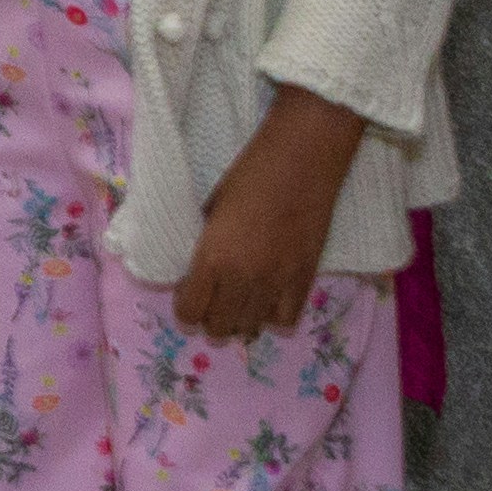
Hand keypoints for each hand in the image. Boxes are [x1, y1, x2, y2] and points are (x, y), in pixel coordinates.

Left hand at [175, 88, 370, 342]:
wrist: (300, 162)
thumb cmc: (247, 176)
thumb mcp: (208, 212)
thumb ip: (203, 248)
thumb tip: (193, 272)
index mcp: (211, 259)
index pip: (190, 311)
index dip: (185, 308)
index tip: (188, 295)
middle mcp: (242, 279)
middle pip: (220, 327)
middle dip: (210, 319)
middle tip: (212, 301)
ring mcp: (277, 282)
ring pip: (252, 328)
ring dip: (240, 320)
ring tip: (239, 302)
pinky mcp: (306, 279)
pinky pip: (286, 320)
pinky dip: (273, 316)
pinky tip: (268, 300)